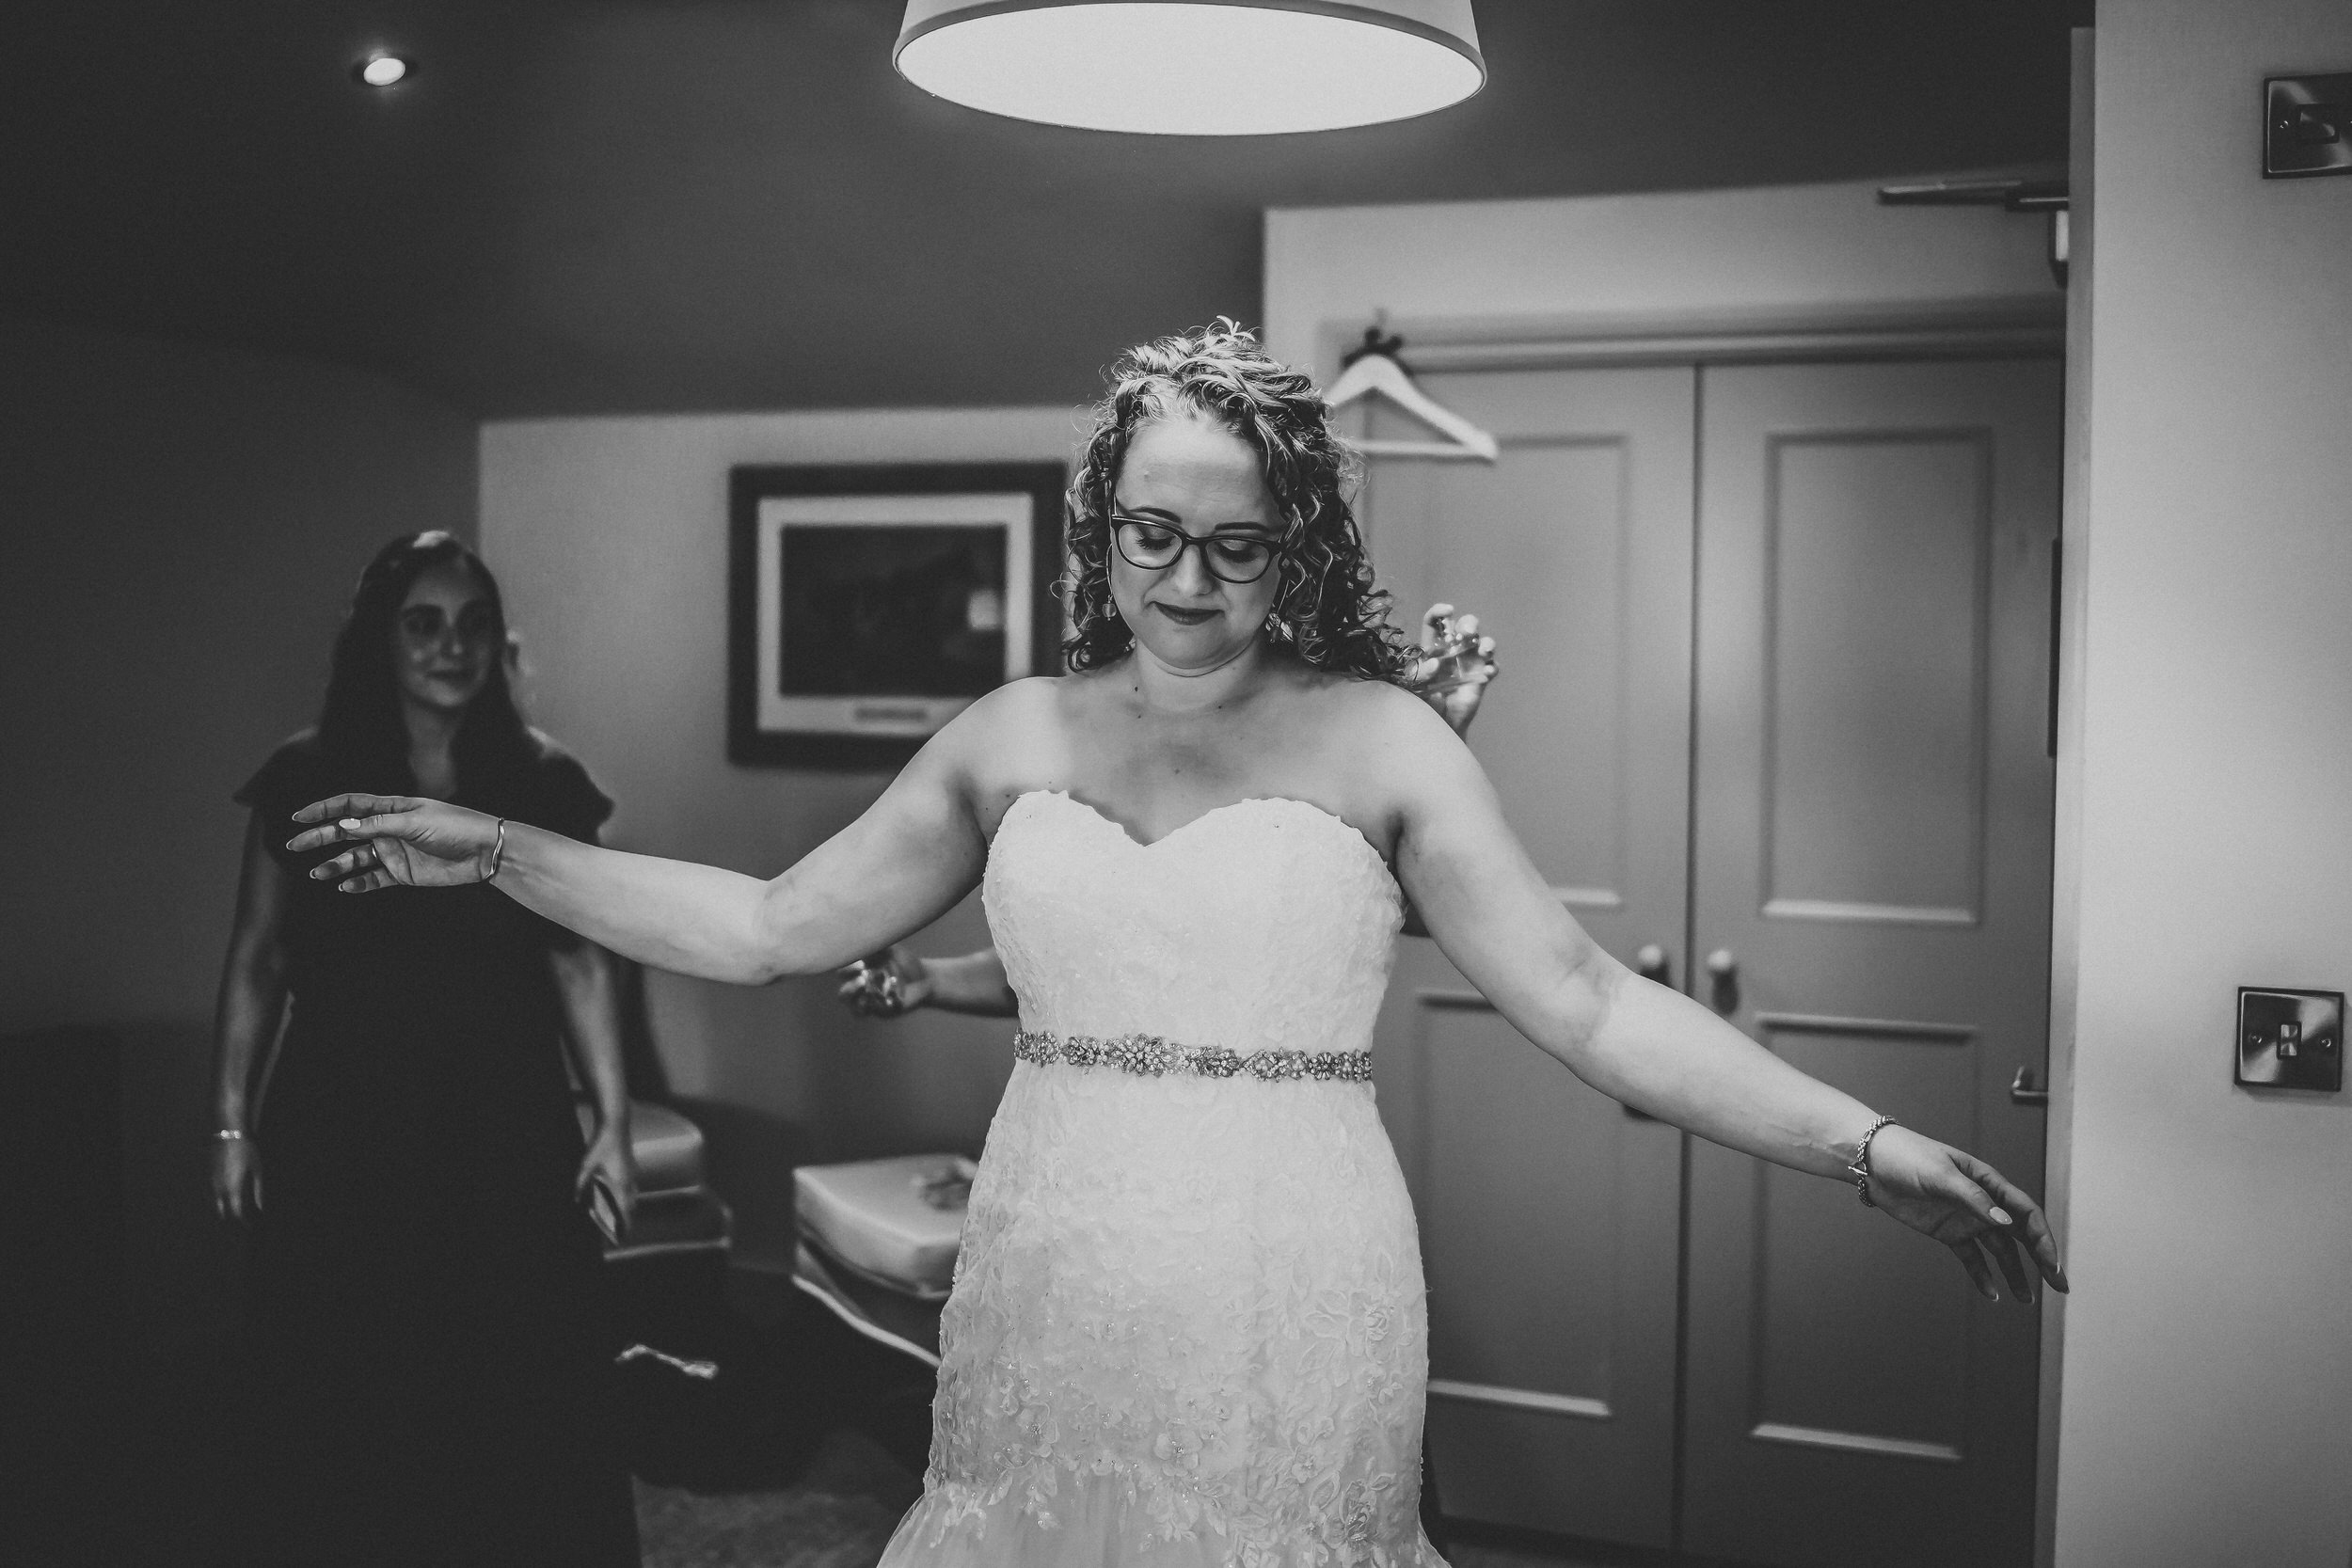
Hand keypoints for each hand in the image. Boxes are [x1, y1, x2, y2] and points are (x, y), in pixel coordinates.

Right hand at [212, 1137, 261, 1225]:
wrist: (227, 1133)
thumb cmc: (246, 1151)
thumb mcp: (257, 1170)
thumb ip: (258, 1191)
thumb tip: (260, 1208)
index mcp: (232, 1189)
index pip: (236, 1214)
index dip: (243, 1223)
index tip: (251, 1227)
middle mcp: (218, 1190)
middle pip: (222, 1214)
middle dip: (231, 1222)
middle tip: (242, 1224)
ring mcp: (210, 1184)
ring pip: (214, 1206)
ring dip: (224, 1212)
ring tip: (236, 1215)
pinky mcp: (207, 1178)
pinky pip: (211, 1196)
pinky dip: (219, 1203)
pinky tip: (227, 1202)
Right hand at [287, 794, 502, 891]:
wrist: (485, 851)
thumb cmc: (455, 826)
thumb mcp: (416, 821)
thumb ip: (379, 824)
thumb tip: (344, 823)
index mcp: (391, 809)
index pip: (349, 805)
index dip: (323, 810)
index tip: (299, 817)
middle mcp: (388, 829)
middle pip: (346, 832)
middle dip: (320, 838)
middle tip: (295, 846)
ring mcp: (394, 851)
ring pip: (356, 858)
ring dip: (336, 865)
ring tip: (318, 874)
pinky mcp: (403, 873)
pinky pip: (374, 879)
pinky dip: (359, 883)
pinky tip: (344, 886)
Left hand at [576, 1122, 638, 1242]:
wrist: (616, 1125)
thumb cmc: (601, 1145)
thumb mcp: (586, 1165)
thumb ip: (581, 1183)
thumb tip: (576, 1199)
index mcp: (620, 1182)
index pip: (624, 1210)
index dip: (623, 1225)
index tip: (621, 1237)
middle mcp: (629, 1180)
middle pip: (631, 1206)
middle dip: (626, 1219)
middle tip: (621, 1231)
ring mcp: (632, 1173)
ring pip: (633, 1196)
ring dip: (628, 1207)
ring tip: (621, 1216)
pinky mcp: (632, 1167)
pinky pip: (632, 1187)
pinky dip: (628, 1196)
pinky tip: (621, 1194)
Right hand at [836, 945, 933, 1017]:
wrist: (924, 977)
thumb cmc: (904, 961)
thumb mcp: (891, 950)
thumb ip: (876, 945)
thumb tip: (862, 936)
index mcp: (858, 972)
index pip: (843, 973)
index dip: (847, 970)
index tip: (861, 965)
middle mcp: (860, 988)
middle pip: (843, 994)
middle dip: (851, 988)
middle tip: (864, 980)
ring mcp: (870, 1002)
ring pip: (854, 1008)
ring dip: (859, 1001)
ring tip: (870, 992)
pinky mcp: (883, 1011)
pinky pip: (877, 1011)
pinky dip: (883, 1003)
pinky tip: (892, 995)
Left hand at [1403, 602, 1497, 736]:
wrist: (1439, 722)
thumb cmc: (1423, 701)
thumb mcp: (1413, 687)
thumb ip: (1419, 675)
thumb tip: (1435, 664)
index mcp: (1433, 647)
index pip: (1435, 622)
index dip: (1440, 612)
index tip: (1448, 610)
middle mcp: (1453, 649)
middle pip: (1465, 625)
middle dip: (1469, 623)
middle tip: (1467, 633)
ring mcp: (1470, 662)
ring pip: (1484, 642)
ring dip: (1487, 642)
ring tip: (1484, 650)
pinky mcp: (1481, 676)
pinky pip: (1493, 666)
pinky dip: (1492, 667)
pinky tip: (1486, 673)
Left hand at [1862, 1125, 2067, 1303]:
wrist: (1873, 1162)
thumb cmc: (1909, 1157)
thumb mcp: (1941, 1175)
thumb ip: (1974, 1199)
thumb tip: (2006, 1224)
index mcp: (1989, 1183)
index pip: (2026, 1214)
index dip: (2043, 1239)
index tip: (2052, 1264)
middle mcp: (1983, 1203)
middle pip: (2021, 1235)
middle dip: (2042, 1259)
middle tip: (2059, 1285)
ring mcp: (1966, 1219)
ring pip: (1999, 1251)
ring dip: (2014, 1273)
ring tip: (2026, 1299)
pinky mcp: (1947, 1233)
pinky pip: (1971, 1258)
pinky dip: (1982, 1276)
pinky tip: (1992, 1294)